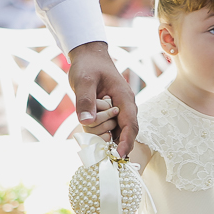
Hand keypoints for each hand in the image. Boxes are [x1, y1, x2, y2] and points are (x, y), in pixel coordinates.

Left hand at [67, 41, 137, 157]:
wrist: (89, 56)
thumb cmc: (89, 65)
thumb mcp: (83, 80)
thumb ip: (85, 100)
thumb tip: (85, 122)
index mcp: (124, 98)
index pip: (130, 125)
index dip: (126, 142)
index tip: (119, 156)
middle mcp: (125, 107)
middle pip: (121, 133)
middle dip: (105, 135)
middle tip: (89, 124)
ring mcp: (118, 111)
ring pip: (112, 132)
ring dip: (98, 130)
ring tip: (87, 111)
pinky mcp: (110, 114)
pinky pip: (105, 129)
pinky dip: (96, 130)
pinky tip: (88, 121)